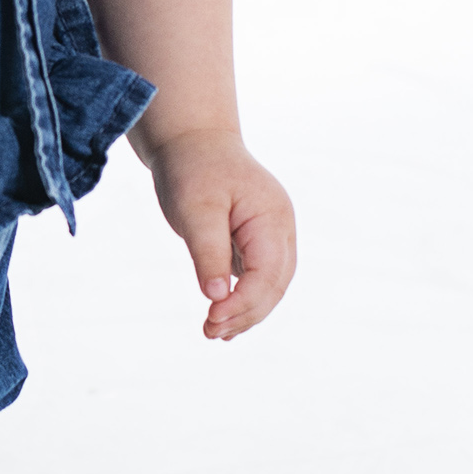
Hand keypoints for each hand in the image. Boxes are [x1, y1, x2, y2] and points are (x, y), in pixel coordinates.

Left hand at [135, 126, 295, 340]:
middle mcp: (280, 228)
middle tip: (210, 333)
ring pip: (270, 286)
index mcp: (272, 217)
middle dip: (246, 314)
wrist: (192, 140)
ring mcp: (272, 235)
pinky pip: (257, 277)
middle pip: (275, 285)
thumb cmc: (193, 169)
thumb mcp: (195, 209)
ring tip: (214, 333)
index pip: (268, 273)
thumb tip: (215, 297)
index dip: (243, 302)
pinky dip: (242, 299)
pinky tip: (221, 318)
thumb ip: (208, 251)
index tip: (211, 318)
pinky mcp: (257, 241)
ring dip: (246, 313)